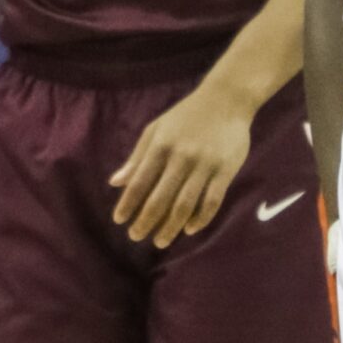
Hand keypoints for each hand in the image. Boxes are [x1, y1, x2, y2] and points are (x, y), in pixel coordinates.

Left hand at [111, 79, 255, 247]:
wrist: (226, 100)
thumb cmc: (186, 116)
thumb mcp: (157, 129)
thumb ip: (137, 157)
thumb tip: (115, 182)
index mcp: (161, 146)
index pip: (139, 182)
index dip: (127, 203)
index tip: (119, 221)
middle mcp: (181, 157)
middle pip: (160, 199)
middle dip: (146, 221)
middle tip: (136, 237)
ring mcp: (204, 165)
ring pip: (185, 205)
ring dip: (170, 227)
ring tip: (160, 241)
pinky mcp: (225, 170)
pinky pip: (212, 201)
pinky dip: (200, 218)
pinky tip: (189, 229)